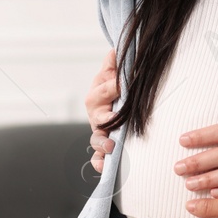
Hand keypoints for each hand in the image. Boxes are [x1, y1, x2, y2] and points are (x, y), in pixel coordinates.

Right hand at [84, 48, 118, 172]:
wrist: (115, 99)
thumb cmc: (115, 85)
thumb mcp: (114, 71)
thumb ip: (114, 63)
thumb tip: (116, 49)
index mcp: (98, 94)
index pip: (105, 89)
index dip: (113, 87)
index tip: (121, 85)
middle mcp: (96, 114)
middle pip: (98, 117)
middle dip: (106, 118)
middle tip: (113, 119)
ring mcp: (99, 131)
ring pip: (96, 139)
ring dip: (102, 144)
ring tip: (110, 147)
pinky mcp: (104, 146)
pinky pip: (98, 157)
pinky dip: (99, 163)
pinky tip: (103, 168)